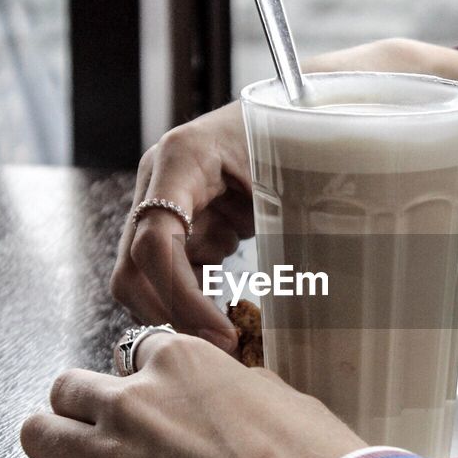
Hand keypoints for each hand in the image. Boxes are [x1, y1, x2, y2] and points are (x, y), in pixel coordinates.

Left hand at [0, 332, 366, 457]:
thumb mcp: (280, 398)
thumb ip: (234, 390)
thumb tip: (227, 398)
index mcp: (182, 361)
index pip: (134, 351)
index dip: (141, 376)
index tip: (150, 395)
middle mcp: (137, 402)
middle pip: (71, 389)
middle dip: (80, 406)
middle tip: (97, 427)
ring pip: (40, 435)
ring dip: (46, 443)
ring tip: (52, 454)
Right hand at [109, 39, 457, 350]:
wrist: (304, 106)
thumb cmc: (303, 129)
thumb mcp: (301, 168)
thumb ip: (303, 214)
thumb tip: (324, 286)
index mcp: (183, 158)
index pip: (155, 238)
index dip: (181, 295)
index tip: (221, 333)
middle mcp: (159, 181)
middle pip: (133, 269)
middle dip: (171, 316)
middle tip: (223, 351)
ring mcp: (165, 205)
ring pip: (139, 280)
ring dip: (176, 316)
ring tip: (229, 343)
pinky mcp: (183, 226)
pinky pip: (166, 279)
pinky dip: (190, 306)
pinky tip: (228, 321)